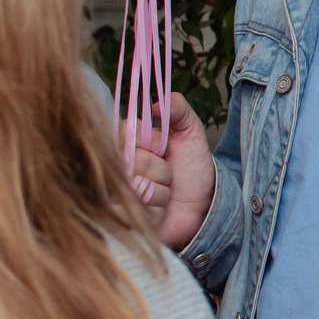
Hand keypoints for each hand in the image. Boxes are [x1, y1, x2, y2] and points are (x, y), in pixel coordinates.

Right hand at [122, 92, 214, 249]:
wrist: (202, 206)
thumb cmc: (192, 168)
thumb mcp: (191, 133)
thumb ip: (179, 110)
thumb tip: (159, 101)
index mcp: (130, 140)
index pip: (125, 130)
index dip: (148, 139)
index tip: (164, 146)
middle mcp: (117, 164)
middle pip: (131, 160)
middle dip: (161, 169)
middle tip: (170, 174)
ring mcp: (116, 190)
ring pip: (132, 187)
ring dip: (161, 192)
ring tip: (167, 193)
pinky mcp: (120, 217)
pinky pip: (133, 211)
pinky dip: (156, 211)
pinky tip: (160, 211)